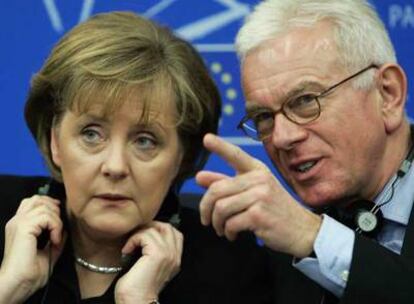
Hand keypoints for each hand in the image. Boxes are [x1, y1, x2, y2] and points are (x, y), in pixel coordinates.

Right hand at [0, 195, 64, 302]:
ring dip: (56, 221)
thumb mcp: (48, 252)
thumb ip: (56, 239)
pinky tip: (55, 240)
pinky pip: (46, 216)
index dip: (49, 205)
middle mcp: (17, 221)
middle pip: (38, 199)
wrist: (18, 284)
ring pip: (45, 206)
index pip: (33, 202)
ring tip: (56, 238)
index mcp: (19, 226)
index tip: (59, 218)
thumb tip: (65, 230)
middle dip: (54, 210)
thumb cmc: (29, 273)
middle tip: (58, 228)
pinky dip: (56, 227)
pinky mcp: (23, 227)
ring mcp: (18, 222)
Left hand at [115, 221, 182, 303]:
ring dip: (138, 234)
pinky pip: (145, 235)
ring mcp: (168, 254)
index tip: (143, 236)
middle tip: (137, 235)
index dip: (158, 229)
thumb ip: (154, 252)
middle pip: (167, 227)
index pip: (174, 233)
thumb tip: (144, 235)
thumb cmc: (138, 289)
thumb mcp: (150, 267)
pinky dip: (133, 239)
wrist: (136, 303)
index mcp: (174, 259)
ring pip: (154, 229)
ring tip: (130, 246)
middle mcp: (174, 256)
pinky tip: (127, 250)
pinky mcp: (158, 254)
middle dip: (150, 227)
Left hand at [196, 134, 321, 257]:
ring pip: (221, 208)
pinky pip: (230, 223)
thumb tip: (199, 176)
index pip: (236, 155)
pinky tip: (233, 234)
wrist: (302, 230)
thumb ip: (225, 183)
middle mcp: (259, 179)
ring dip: (217, 223)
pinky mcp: (259, 215)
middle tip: (207, 219)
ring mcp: (260, 196)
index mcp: (257, 170)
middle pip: (217, 190)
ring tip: (222, 229)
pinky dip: (227, 232)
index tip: (206, 138)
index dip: (220, 146)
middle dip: (206, 208)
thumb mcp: (253, 192)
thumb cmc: (274, 209)